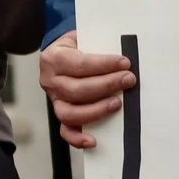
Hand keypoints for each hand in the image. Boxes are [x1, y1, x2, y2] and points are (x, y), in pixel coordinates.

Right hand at [40, 31, 133, 148]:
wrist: (66, 53)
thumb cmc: (81, 46)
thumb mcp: (85, 37)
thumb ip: (100, 43)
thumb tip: (128, 51)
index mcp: (53, 58)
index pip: (78, 64)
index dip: (103, 65)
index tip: (125, 63)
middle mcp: (50, 81)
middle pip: (76, 90)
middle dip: (106, 85)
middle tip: (128, 80)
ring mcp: (55, 100)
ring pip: (70, 112)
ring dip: (96, 110)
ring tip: (118, 103)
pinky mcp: (62, 113)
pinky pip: (66, 131)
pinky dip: (77, 138)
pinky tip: (93, 140)